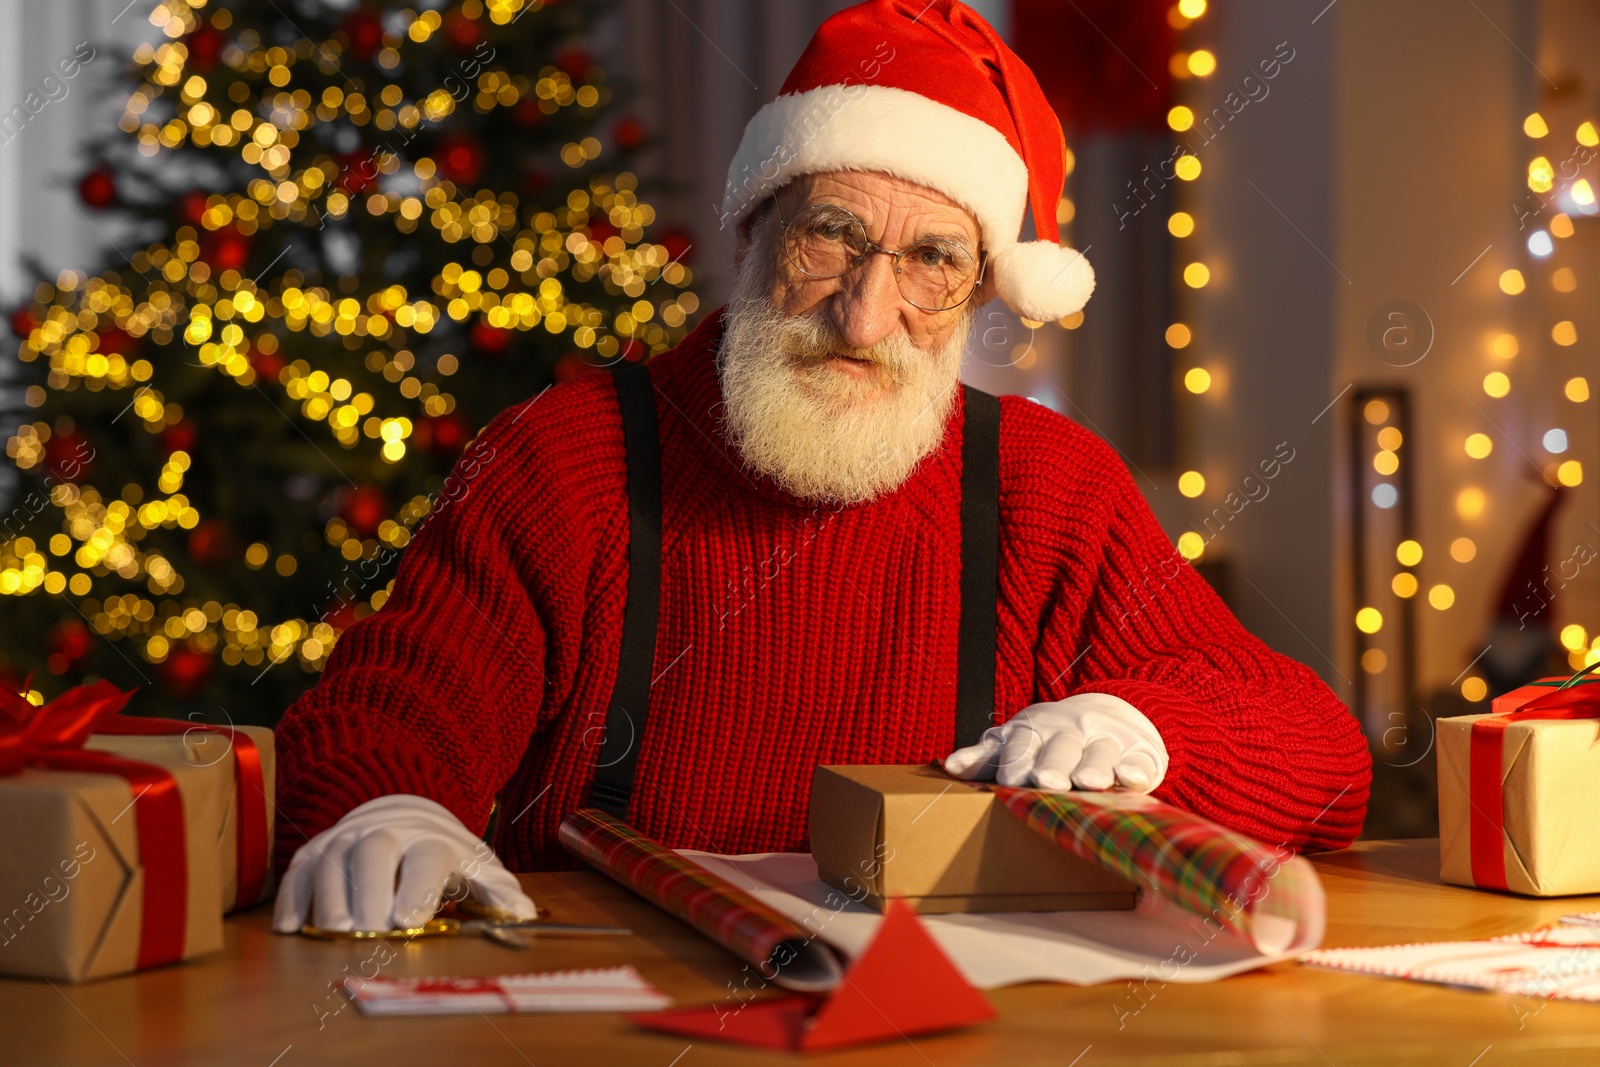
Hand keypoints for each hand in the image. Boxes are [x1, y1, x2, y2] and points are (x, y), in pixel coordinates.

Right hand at [271, 794, 536, 933]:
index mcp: (431, 842)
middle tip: (366, 930)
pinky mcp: (317, 849)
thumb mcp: (477, 867)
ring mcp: (347, 838)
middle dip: (369, 891)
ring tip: (333, 932)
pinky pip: (299, 869)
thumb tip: (525, 915)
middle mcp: (386, 834)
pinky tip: (291, 927)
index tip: (409, 921)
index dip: (417, 888)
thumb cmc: (444, 855)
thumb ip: (499, 892)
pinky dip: (293, 896)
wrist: (403, 813)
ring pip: (333, 860)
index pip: (426, 859)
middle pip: (374, 853)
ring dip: (330, 896)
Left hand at [942, 693, 1168, 791]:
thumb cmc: (1049, 739)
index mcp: (1037, 731)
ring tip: (1090, 783)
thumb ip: (986, 755)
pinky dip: (1136, 770)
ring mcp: (1106, 741)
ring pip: (1100, 753)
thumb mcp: (1018, 740)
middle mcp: (1071, 733)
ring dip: (1094, 767)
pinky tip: (1130, 778)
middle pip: (1062, 749)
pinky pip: (1139, 762)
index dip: (1017, 762)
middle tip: (1046, 783)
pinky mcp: (1139, 753)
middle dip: (1054, 766)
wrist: (1110, 713)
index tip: (1010, 781)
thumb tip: (948, 767)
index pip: (1024, 746)